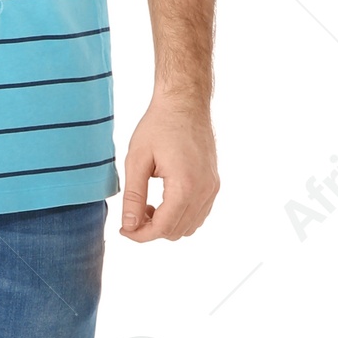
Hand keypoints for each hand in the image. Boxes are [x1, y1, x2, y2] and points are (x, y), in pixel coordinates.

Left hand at [119, 90, 218, 243]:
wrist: (184, 103)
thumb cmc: (159, 125)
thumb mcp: (137, 160)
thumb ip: (133, 197)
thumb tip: (129, 226)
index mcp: (184, 186)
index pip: (162, 228)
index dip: (140, 235)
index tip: (123, 230)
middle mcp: (204, 191)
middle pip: (176, 231)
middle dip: (151, 230)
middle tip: (132, 214)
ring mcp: (212, 188)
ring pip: (189, 227)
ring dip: (166, 224)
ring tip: (147, 206)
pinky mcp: (213, 183)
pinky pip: (199, 214)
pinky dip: (180, 216)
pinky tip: (163, 201)